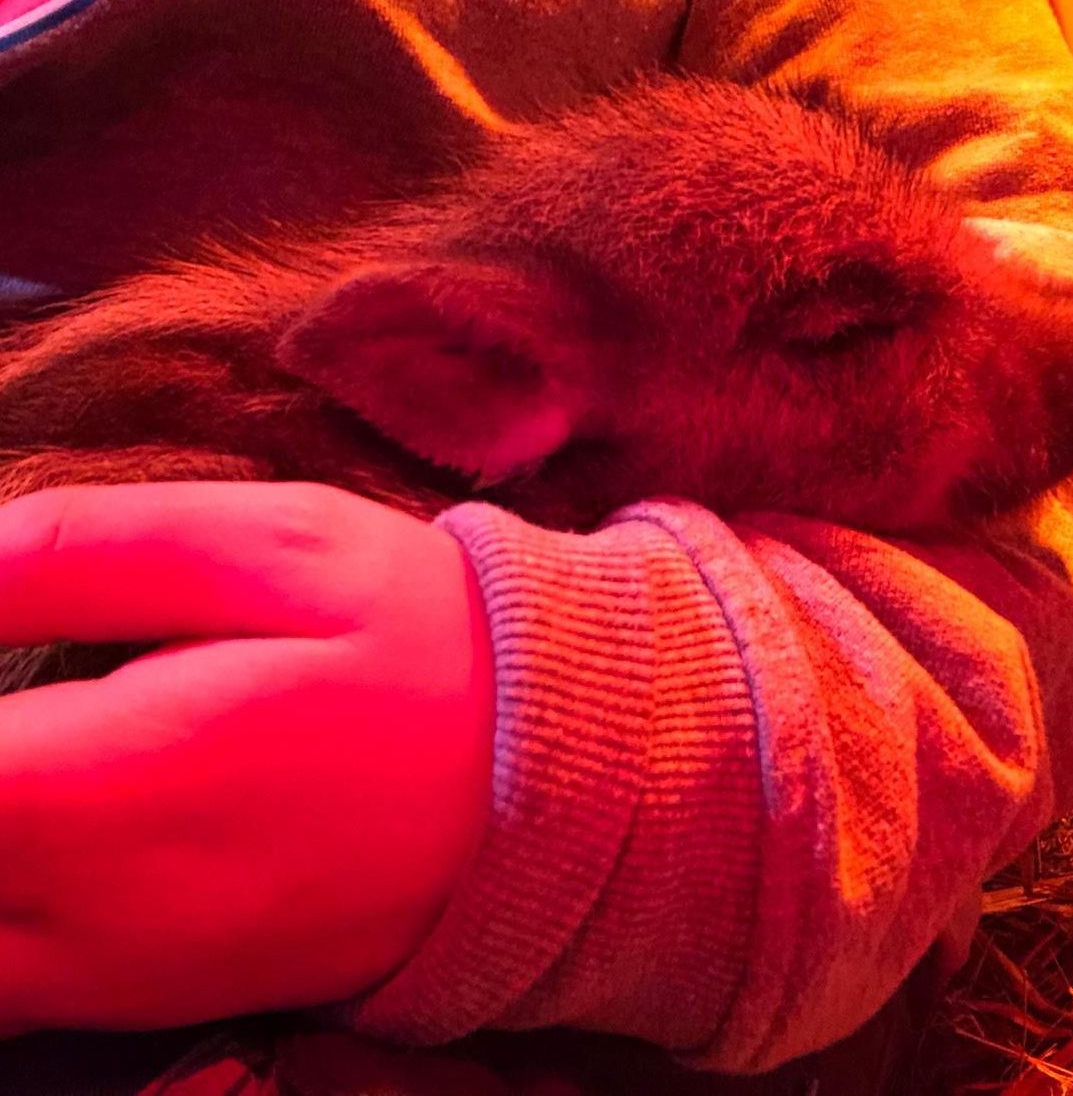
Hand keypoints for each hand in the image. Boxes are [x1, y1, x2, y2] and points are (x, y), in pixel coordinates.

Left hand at [0, 481, 494, 1035]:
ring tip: (40, 759)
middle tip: (29, 708)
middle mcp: (98, 910)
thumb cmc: (417, 643)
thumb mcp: (276, 548)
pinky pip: (12, 988)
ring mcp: (129, 974)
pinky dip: (5, 910)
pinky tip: (49, 835)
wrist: (546, 782)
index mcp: (115, 777)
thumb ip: (90, 551)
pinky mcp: (166, 998)